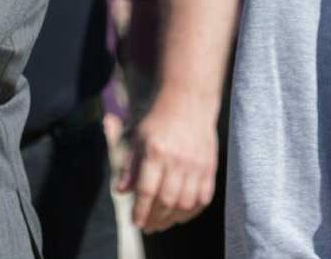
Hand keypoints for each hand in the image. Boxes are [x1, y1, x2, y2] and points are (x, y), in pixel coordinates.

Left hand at [117, 103, 218, 232]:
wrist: (189, 103)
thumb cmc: (159, 121)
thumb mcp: (138, 139)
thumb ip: (130, 167)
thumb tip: (120, 191)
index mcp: (156, 153)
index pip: (147, 190)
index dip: (141, 211)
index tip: (136, 223)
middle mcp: (177, 160)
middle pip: (166, 200)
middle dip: (155, 219)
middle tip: (148, 227)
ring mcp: (196, 165)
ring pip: (186, 203)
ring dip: (172, 218)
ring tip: (162, 223)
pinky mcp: (210, 167)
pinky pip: (204, 197)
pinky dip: (192, 211)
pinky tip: (181, 215)